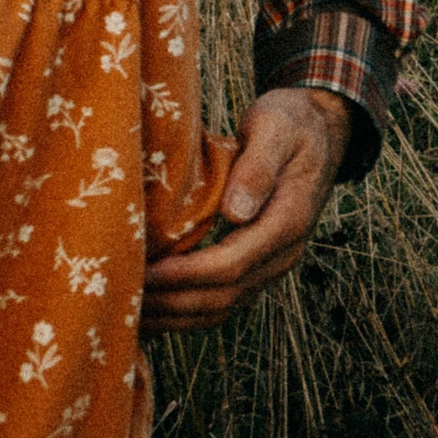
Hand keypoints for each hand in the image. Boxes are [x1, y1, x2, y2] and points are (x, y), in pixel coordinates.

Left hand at [145, 86, 352, 331]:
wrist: (319, 131)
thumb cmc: (289, 123)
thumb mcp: (276, 128)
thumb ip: (258, 167)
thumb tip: (235, 212)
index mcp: (289, 220)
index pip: (232, 264)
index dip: (184, 275)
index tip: (142, 271)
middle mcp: (285, 252)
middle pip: (224, 296)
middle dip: (169, 301)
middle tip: (119, 294)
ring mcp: (273, 263)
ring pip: (221, 308)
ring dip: (173, 315)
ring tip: (126, 306)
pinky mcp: (260, 266)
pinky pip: (222, 302)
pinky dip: (184, 312)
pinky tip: (151, 306)